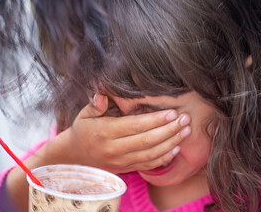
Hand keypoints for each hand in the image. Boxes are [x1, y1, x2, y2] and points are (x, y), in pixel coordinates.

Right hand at [64, 93, 190, 173]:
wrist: (74, 157)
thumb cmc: (82, 130)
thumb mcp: (84, 114)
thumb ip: (96, 103)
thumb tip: (102, 90)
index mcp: (105, 132)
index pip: (135, 126)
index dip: (155, 120)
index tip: (172, 112)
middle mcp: (114, 149)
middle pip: (147, 141)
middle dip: (169, 130)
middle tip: (186, 119)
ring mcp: (121, 161)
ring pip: (151, 154)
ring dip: (171, 143)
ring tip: (186, 132)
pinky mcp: (125, 168)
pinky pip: (147, 165)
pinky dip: (163, 158)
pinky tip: (176, 148)